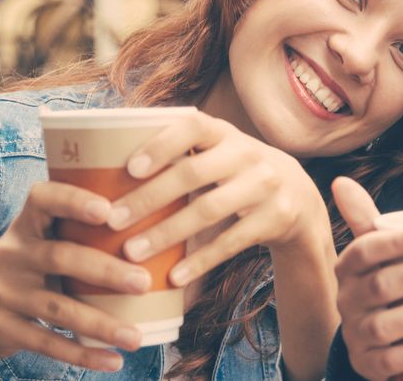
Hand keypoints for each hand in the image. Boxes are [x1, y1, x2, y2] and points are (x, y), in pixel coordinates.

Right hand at [0, 182, 149, 372]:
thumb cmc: (30, 272)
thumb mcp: (40, 245)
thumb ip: (78, 234)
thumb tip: (158, 230)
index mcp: (25, 225)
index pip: (43, 198)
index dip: (73, 200)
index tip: (108, 209)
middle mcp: (8, 253)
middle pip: (60, 257)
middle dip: (106, 270)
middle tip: (144, 283)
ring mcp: (0, 292)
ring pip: (57, 308)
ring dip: (101, 324)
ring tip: (137, 338)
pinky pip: (46, 343)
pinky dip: (82, 354)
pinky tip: (112, 360)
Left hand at [106, 111, 328, 286]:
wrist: (299, 196)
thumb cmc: (236, 174)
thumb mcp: (218, 154)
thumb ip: (179, 156)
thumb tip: (103, 170)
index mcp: (224, 133)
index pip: (192, 126)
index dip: (161, 144)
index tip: (129, 168)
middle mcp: (247, 153)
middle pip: (193, 173)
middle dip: (149, 198)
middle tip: (113, 221)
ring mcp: (265, 185)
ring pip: (209, 210)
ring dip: (166, 233)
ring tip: (132, 253)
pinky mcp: (275, 217)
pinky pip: (232, 240)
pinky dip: (201, 260)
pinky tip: (174, 277)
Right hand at [331, 177, 402, 379]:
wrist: (370, 340)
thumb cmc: (382, 286)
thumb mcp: (373, 254)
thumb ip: (365, 220)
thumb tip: (342, 179)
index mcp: (349, 269)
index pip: (365, 251)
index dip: (396, 242)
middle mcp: (348, 301)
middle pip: (380, 286)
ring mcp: (357, 334)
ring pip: (384, 324)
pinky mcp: (369, 364)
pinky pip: (389, 361)